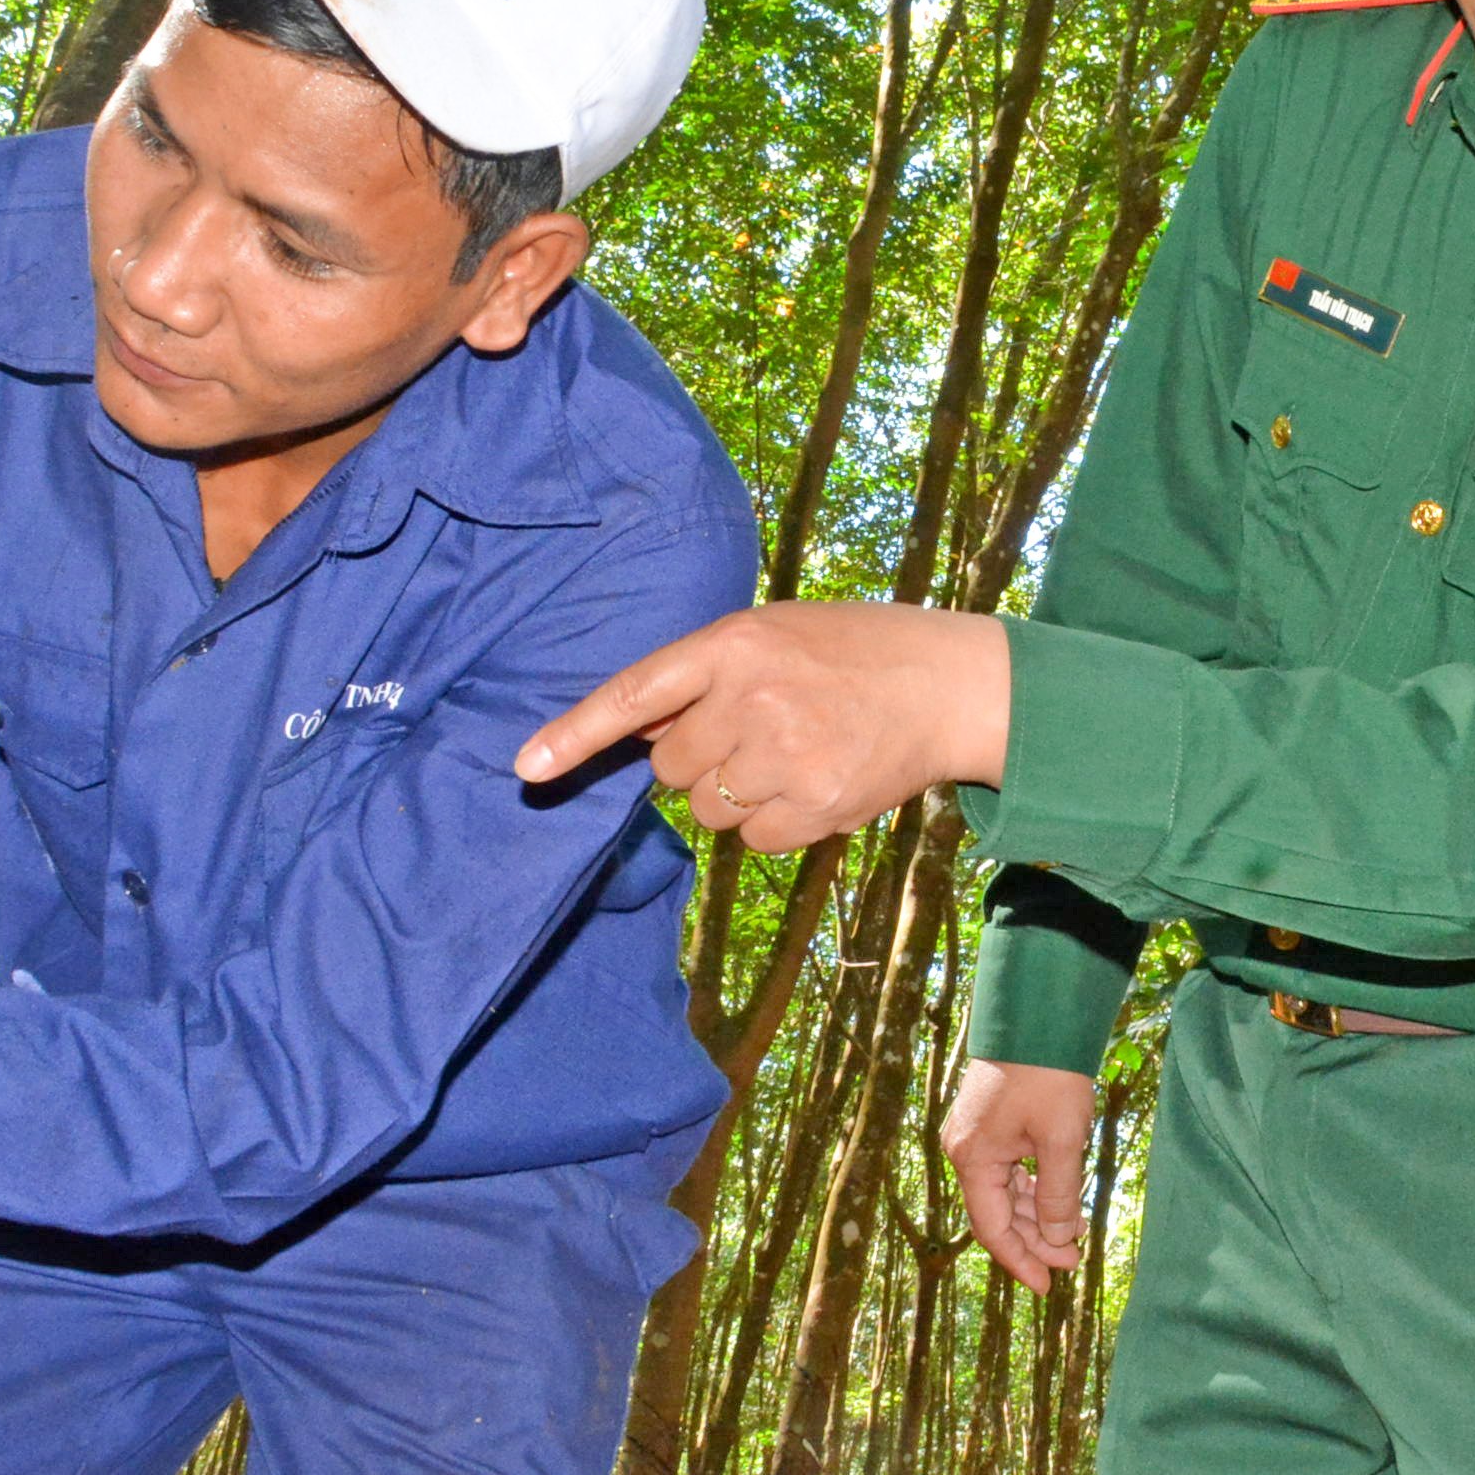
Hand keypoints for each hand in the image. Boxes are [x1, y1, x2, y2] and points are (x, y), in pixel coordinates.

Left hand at [514, 600, 1011, 850]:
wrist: (946, 684)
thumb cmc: (851, 653)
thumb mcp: (773, 634)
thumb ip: (704, 678)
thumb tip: (639, 733)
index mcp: (735, 644)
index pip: (636, 692)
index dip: (576, 733)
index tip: (528, 767)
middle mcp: (753, 699)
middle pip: (671, 767)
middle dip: (700, 760)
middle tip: (759, 730)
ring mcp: (784, 756)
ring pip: (710, 810)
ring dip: (739, 795)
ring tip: (797, 752)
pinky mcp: (815, 807)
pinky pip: (753, 840)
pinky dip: (775, 823)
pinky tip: (816, 782)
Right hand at [939, 1060, 1095, 1292]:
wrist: (1039, 1016)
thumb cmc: (1049, 1074)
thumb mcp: (1062, 1139)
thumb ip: (1058, 1194)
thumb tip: (1060, 1239)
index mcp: (973, 1158)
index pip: (993, 1228)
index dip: (1021, 1261)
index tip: (1047, 1286)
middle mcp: (965, 1151)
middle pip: (997, 1213)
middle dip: (1035, 1240)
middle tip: (1073, 1261)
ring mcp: (975, 1136)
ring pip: (1004, 1193)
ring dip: (1037, 1216)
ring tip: (1074, 1235)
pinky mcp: (990, 1124)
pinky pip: (1008, 1171)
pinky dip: (1033, 1190)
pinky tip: (1058, 1201)